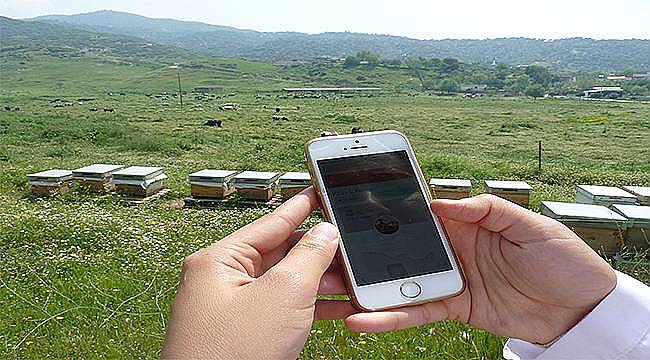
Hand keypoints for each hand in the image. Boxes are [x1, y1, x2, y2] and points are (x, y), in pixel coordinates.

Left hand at [162, 188, 356, 358]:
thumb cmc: (230, 355)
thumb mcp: (282, 296)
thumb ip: (309, 257)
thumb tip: (326, 233)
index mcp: (218, 260)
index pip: (269, 223)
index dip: (300, 207)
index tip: (319, 192)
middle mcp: (221, 280)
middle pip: (278, 253)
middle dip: (316, 250)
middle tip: (347, 242)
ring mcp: (231, 308)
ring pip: (283, 283)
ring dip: (317, 282)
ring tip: (350, 276)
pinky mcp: (243, 333)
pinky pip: (280, 309)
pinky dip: (308, 307)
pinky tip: (335, 307)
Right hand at [345, 194, 616, 343]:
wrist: (582, 310)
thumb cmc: (564, 260)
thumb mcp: (531, 226)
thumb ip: (487, 209)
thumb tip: (441, 203)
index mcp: (466, 223)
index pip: (419, 212)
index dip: (387, 207)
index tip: (351, 203)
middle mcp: (451, 249)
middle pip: (398, 247)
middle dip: (363, 249)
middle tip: (325, 250)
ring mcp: (449, 280)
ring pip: (399, 282)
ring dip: (366, 286)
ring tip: (330, 289)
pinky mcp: (453, 308)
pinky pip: (416, 312)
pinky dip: (389, 317)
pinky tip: (363, 319)